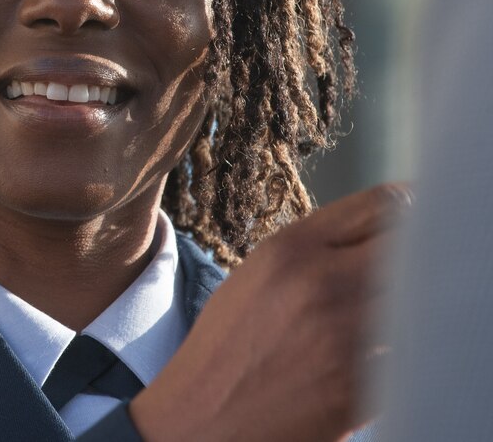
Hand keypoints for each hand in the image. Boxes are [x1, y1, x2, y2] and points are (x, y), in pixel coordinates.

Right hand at [129, 182, 409, 441]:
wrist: (205, 417)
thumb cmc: (229, 346)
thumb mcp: (259, 274)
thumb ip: (316, 248)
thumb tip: (376, 234)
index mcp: (291, 250)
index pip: (383, 205)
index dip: (408, 212)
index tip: (415, 222)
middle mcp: (322, 283)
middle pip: (410, 246)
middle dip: (415, 253)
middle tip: (410, 266)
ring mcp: (347, 336)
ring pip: (417, 300)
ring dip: (408, 305)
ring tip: (378, 316)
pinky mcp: (364, 386)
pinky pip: (406, 354)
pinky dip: (397, 353)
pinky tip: (368, 357)